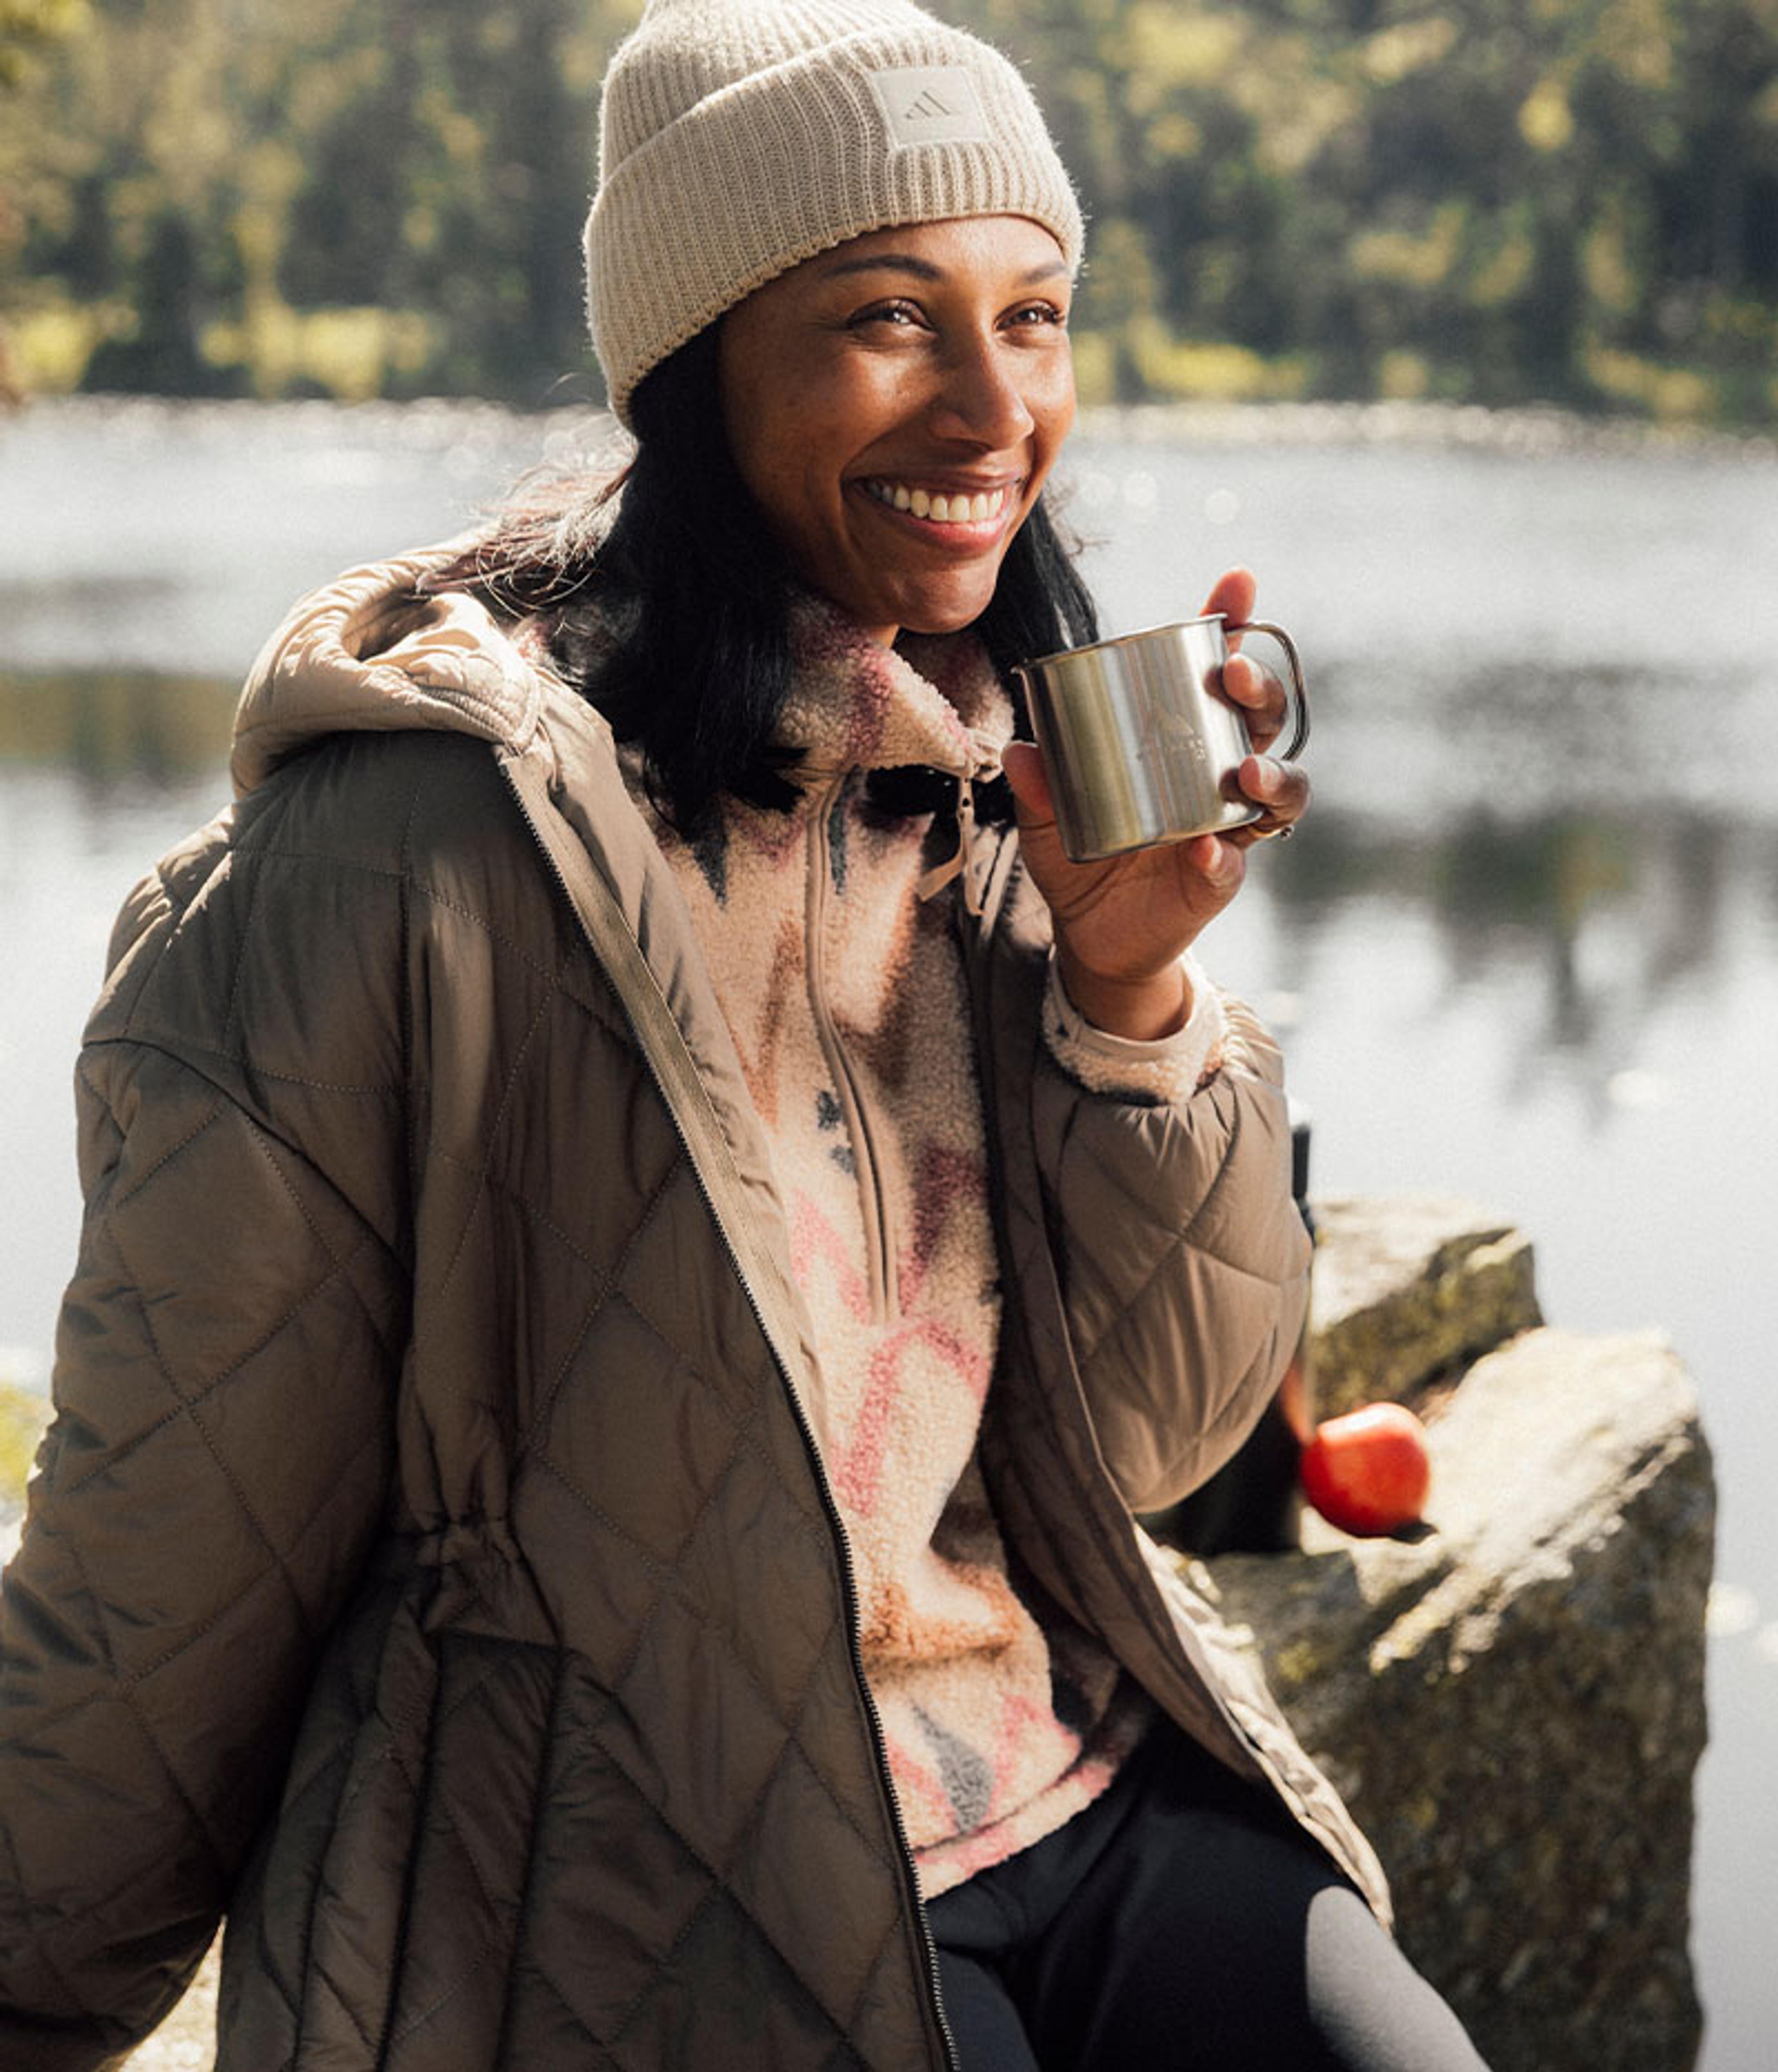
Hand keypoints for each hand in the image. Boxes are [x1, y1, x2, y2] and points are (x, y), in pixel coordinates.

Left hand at [1001, 567, 1308, 1039]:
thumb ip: (1039, 786)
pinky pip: (1232, 865)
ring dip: (1271, 774)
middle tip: (1234, 675)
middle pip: (1262, 720)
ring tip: (1245, 773)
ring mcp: (1225, 827)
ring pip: (1279, 788)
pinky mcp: (1216, 880)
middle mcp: (1217, 776)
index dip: (1233, 627)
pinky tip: (1206, 850)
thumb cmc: (1079, 857)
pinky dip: (1222, 858)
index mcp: (1182, 740)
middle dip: (1260, 689)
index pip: (1215, 674)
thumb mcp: (1046, 818)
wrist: (1090, 936)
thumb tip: (1022, 749)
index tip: (1237, 584)